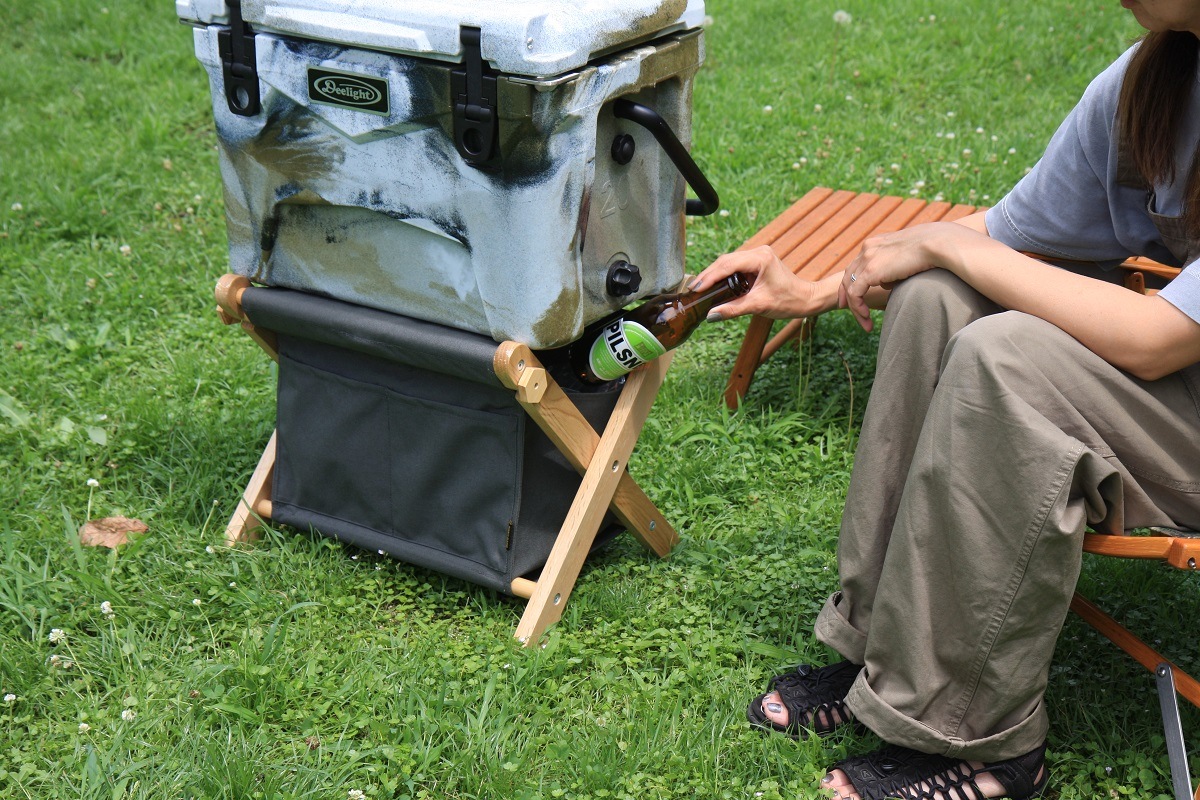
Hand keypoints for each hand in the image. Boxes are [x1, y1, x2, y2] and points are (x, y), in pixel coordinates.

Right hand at [689, 245, 823, 320]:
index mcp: (760, 258)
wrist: (806, 299)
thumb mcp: (759, 306)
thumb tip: (711, 316)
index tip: (696, 288)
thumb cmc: (788, 301)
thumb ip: (733, 309)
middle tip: (693, 289)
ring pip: (729, 262)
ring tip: (700, 287)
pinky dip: (724, 275)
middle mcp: (758, 252)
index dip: (709, 277)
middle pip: (725, 261)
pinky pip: (736, 266)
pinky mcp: (758, 261)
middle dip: (709, 275)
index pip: (727, 265)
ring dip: (715, 274)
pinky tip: (715, 284)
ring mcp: (758, 255)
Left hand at [840, 222, 985, 330]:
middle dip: (846, 295)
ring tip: (865, 324)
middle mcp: (868, 249)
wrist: (938, 243)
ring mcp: (867, 259)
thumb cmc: (933, 251)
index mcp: (876, 243)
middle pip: (849, 275)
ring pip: (850, 287)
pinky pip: (855, 294)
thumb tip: (888, 283)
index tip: (853, 296)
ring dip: (855, 308)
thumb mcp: (908, 259)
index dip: (853, 281)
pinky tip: (866, 319)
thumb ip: (894, 271)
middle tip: (847, 310)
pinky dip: (858, 308)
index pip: (857, 264)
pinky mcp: (870, 271)